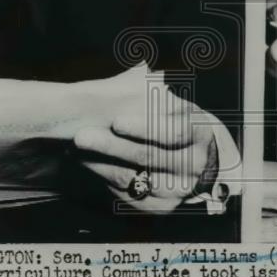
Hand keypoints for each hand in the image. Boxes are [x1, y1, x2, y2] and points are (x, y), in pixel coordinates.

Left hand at [69, 82, 218, 213]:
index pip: (173, 132)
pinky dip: (104, 179)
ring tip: (76, 149)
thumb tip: (142, 69)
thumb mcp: (177, 105)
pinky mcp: (161, 207)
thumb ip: (158, 89)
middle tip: (81, 135)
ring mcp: (178, 189)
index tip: (116, 120)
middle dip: (112, 146)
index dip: (144, 127)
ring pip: (134, 177)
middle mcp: (194, 165)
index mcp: (200, 133)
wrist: (196, 160)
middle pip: (149, 157)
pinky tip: (86, 163)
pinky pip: (127, 194)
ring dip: (100, 163)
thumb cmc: (178, 122)